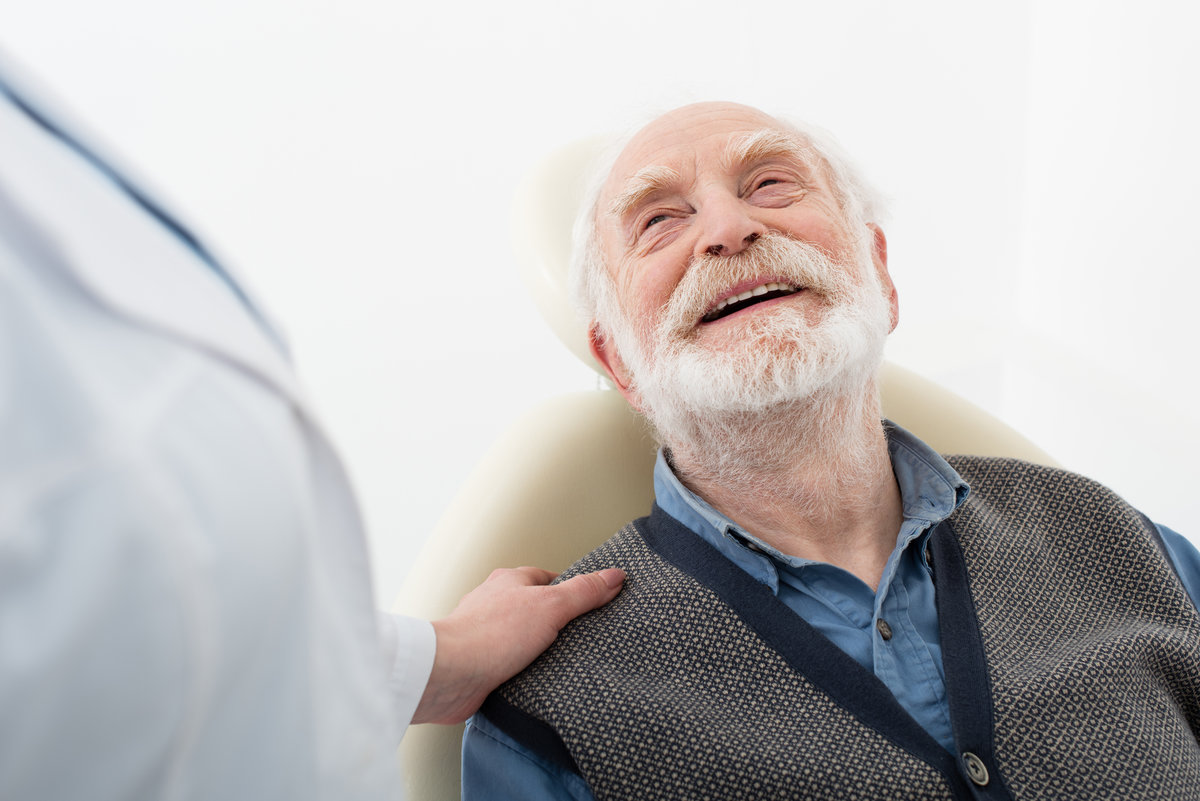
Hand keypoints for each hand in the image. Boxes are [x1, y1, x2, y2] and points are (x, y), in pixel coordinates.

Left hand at [412, 566, 624, 724]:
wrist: (450, 674)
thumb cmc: (492, 634)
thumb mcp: (551, 606)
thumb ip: (583, 592)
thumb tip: (614, 575)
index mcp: (510, 581)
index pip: (548, 578)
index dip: (571, 590)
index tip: (592, 602)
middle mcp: (494, 602)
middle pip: (535, 607)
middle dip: (556, 622)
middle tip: (582, 636)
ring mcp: (485, 632)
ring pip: (521, 636)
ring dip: (538, 648)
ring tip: (563, 661)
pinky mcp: (480, 662)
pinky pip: (509, 662)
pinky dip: (523, 670)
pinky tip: (537, 680)